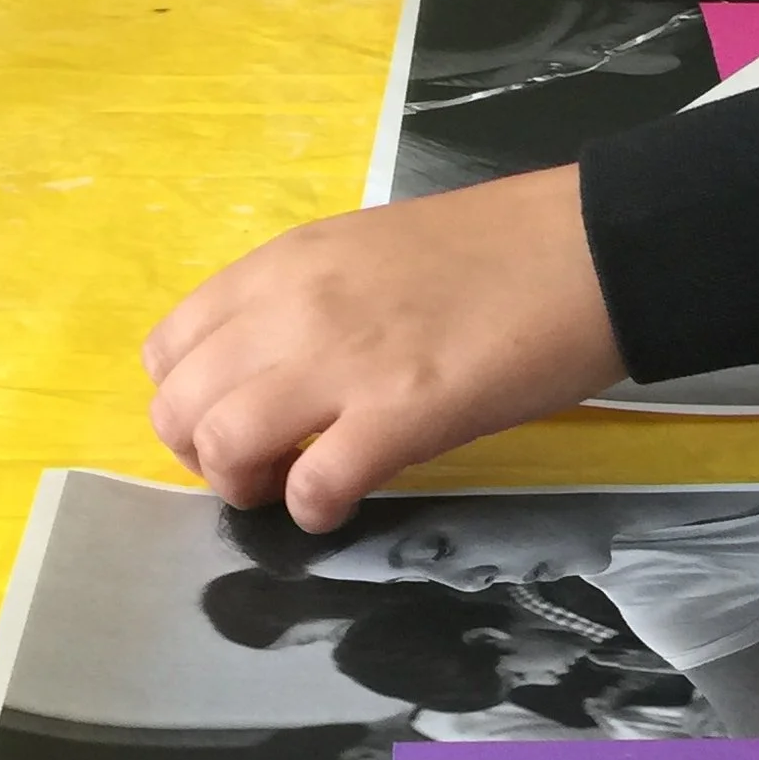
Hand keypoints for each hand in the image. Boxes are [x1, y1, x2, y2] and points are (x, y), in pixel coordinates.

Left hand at [144, 167, 624, 519]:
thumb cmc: (493, 249)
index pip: (169, 348)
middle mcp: (292, 310)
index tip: (234, 418)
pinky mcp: (401, 416)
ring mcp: (342, 363)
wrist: (589, 249)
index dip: (188, 400)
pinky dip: (314, 510)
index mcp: (282, 265)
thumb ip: (303, 303)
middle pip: (180, 407)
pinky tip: (342, 501)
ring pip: (223, 446)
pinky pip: (312, 486)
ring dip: (246, 488)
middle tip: (260, 467)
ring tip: (291, 487)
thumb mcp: (365, 251)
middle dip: (204, 457)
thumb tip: (270, 370)